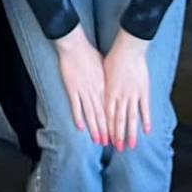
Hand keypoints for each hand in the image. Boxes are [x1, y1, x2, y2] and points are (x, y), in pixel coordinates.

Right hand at [53, 30, 106, 145]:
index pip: (112, 109)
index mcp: (105, 86)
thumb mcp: (103, 68)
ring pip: (91, 114)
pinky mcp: (72, 90)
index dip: (115, 123)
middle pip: (103, 115)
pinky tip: (81, 128)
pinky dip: (78, 118)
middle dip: (108, 131)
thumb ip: (107, 80)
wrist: (75, 47)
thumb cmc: (90, 54)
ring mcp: (84, 92)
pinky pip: (76, 107)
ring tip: (99, 141)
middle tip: (112, 144)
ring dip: (95, 129)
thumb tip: (112, 88)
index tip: (119, 134)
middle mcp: (96, 91)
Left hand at [101, 32, 152, 150]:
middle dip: (117, 136)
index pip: (106, 116)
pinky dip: (146, 120)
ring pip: (130, 118)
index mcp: (108, 93)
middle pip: (117, 120)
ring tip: (131, 146)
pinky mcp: (143, 91)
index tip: (105, 140)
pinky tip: (147, 131)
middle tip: (118, 148)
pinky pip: (144, 109)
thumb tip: (99, 97)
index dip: (106, 129)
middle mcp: (119, 97)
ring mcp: (132, 95)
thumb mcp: (103, 75)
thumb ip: (103, 88)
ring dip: (131, 133)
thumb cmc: (113, 59)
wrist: (128, 49)